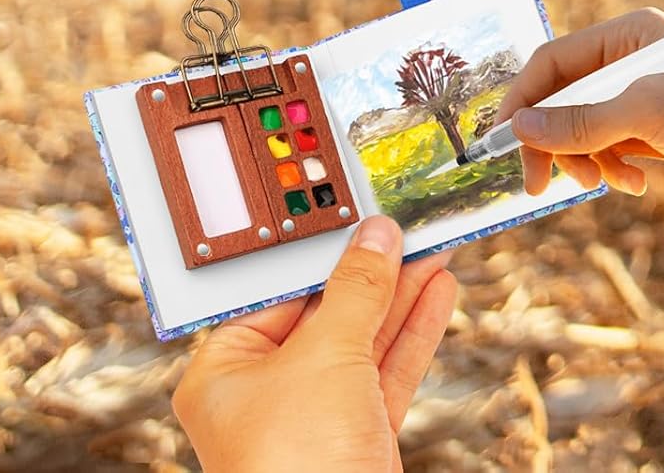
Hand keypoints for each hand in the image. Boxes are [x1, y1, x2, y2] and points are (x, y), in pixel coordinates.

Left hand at [172, 215, 456, 472]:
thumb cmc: (297, 467)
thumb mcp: (326, 357)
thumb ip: (356, 290)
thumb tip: (376, 235)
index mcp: (225, 372)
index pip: (278, 291)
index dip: (323, 250)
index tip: (359, 215)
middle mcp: (264, 394)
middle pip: (327, 311)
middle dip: (373, 270)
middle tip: (408, 225)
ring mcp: (313, 420)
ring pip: (364, 339)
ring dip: (402, 294)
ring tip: (436, 246)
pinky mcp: (355, 441)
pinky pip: (387, 372)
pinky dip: (414, 332)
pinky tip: (439, 293)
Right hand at [492, 8, 663, 216]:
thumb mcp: (649, 114)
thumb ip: (583, 120)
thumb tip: (520, 126)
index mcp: (630, 34)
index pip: (553, 61)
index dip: (522, 99)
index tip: (502, 144)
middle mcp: (633, 58)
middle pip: (562, 97)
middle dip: (554, 139)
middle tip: (541, 184)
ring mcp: (644, 95)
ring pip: (583, 128)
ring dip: (586, 159)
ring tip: (613, 183)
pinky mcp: (658, 129)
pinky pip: (609, 147)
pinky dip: (612, 167)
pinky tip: (636, 183)